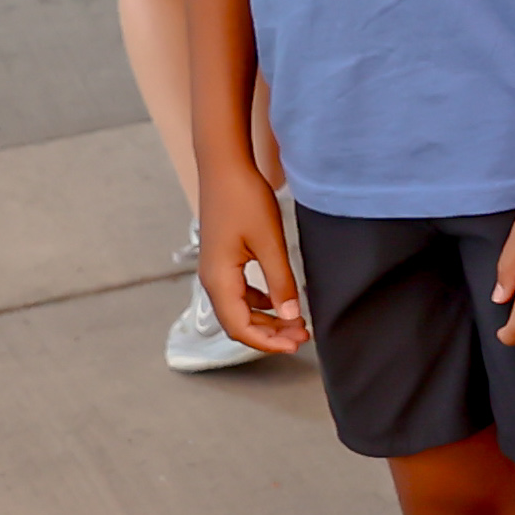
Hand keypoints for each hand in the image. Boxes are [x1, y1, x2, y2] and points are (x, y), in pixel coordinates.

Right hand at [195, 157, 307, 354]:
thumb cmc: (245, 200)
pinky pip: (240, 293)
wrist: (225, 169)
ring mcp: (216, 270)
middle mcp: (212, 280)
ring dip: (266, 319)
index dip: (267, 342)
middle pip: (238, 322)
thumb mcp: (269, 243)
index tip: (295, 345)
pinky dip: (260, 302)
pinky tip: (281, 299)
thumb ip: (280, 281)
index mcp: (219, 280)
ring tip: (296, 321)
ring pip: (239, 309)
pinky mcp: (223, 260)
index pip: (240, 327)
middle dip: (270, 334)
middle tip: (302, 336)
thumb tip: (290, 316)